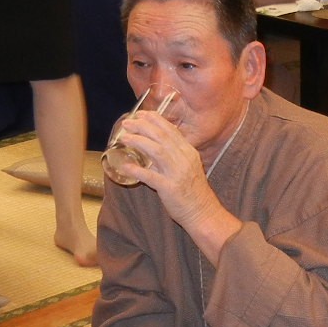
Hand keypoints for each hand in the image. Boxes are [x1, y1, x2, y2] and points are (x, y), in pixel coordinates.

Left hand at [113, 110, 236, 242]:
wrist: (203, 212)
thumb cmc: (194, 190)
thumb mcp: (188, 166)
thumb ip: (174, 154)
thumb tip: (153, 145)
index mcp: (189, 151)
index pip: (171, 129)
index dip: (154, 119)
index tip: (141, 114)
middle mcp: (184, 159)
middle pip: (161, 136)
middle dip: (142, 126)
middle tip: (127, 123)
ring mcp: (177, 173)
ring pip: (156, 151)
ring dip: (138, 142)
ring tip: (124, 138)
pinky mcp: (170, 188)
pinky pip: (150, 176)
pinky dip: (136, 170)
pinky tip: (125, 166)